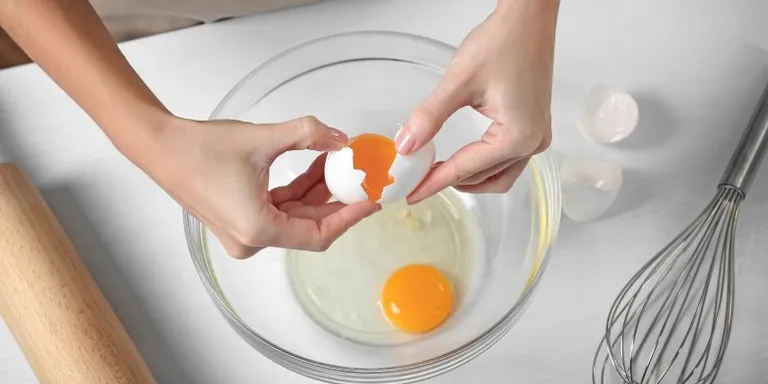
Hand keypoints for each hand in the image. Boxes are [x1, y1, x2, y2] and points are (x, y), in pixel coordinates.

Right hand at [134, 116, 379, 258]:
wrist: (159, 146)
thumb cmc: (199, 149)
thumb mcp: (264, 138)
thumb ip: (308, 134)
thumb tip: (340, 138)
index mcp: (258, 230)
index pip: (318, 235)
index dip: (348, 217)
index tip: (369, 202)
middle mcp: (251, 240)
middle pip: (308, 227)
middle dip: (335, 200)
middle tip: (359, 179)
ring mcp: (244, 233)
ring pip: (295, 217)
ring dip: (317, 191)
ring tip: (336, 161)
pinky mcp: (239, 221)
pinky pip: (278, 210)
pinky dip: (297, 191)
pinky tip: (314, 165)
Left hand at [396, 0, 558, 202]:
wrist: (527, 20)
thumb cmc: (502, 42)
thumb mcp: (458, 83)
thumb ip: (429, 117)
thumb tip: (406, 146)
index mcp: (518, 137)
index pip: (467, 169)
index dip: (434, 182)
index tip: (411, 194)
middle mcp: (533, 142)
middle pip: (485, 178)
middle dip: (450, 182)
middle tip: (417, 183)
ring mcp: (537, 136)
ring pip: (499, 175)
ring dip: (469, 178)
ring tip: (436, 174)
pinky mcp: (534, 126)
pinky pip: (507, 160)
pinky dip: (482, 164)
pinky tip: (462, 158)